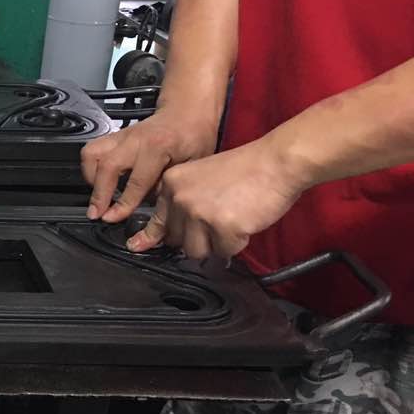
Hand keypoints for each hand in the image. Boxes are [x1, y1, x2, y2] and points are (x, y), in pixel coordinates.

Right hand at [80, 109, 218, 221]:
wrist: (187, 112)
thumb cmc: (193, 137)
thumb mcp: (191, 164)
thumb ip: (166, 185)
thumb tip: (145, 206)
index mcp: (159, 146)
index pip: (137, 181)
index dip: (123, 204)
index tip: (112, 218)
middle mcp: (135, 139)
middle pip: (107, 166)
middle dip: (98, 194)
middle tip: (96, 213)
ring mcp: (122, 135)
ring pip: (92, 154)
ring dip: (90, 178)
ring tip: (97, 195)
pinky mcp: (114, 136)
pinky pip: (92, 150)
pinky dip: (90, 168)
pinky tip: (99, 180)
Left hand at [127, 138, 308, 258]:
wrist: (276, 161)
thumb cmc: (246, 170)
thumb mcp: (201, 178)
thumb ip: (182, 203)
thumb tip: (165, 236)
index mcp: (172, 184)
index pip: (157, 221)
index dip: (150, 237)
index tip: (137, 246)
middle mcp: (180, 199)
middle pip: (177, 241)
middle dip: (197, 238)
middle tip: (219, 221)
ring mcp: (200, 213)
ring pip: (196, 252)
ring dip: (215, 244)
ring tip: (232, 220)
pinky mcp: (222, 227)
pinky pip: (225, 252)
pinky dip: (237, 243)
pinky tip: (245, 222)